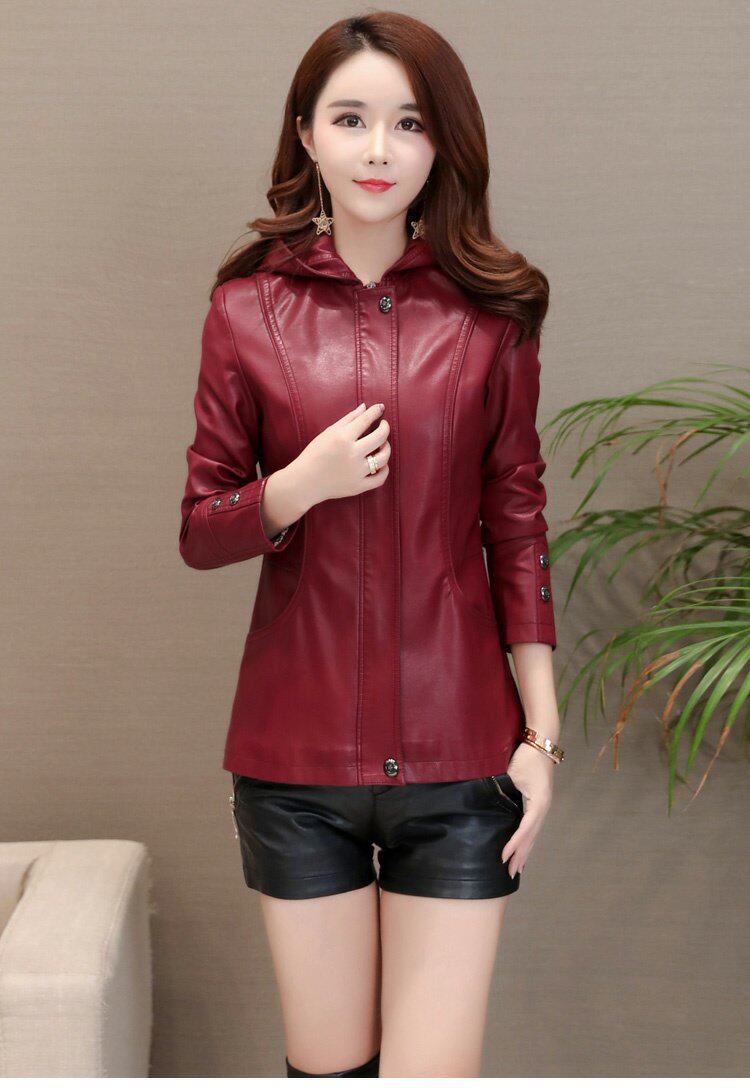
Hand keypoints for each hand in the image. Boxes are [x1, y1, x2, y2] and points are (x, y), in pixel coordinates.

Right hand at [292, 402, 390, 506]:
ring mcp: (357, 472)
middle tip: (383, 426)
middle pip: (380, 437)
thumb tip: (366, 407)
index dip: (376, 412)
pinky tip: (381, 464)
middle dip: (385, 428)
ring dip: (386, 448)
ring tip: (382, 444)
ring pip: (383, 458)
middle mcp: (352, 454)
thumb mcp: (328, 433)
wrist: (305, 482)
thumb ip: (348, 419)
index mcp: (342, 438)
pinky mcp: (358, 486)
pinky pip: (380, 478)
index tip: (380, 408)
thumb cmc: (314, 454)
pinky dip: (384, 470)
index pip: (366, 420)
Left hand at [500, 741, 554, 878]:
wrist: (542, 745)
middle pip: (531, 837)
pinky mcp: (540, 804)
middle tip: (509, 873)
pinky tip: (524, 849)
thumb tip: (487, 803)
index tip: (503, 857)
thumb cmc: (526, 757)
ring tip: (517, 868)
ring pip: (534, 834)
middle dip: (520, 855)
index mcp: (539, 802)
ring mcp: (544, 807)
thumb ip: (502, 789)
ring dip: (525, 851)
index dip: (514, 844)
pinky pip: (534, 827)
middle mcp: (544, 808)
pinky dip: (528, 841)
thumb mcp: (512, 773)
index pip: (524, 829)